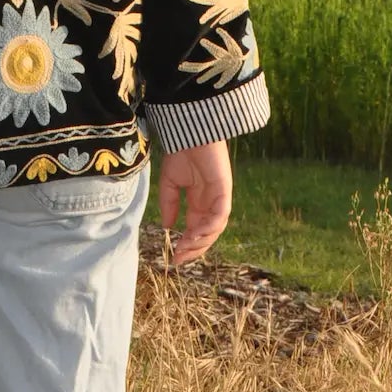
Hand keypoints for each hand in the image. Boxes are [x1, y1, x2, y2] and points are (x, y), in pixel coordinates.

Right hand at [157, 138, 231, 265]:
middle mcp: (210, 204)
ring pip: (215, 228)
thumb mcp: (170, 183)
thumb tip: (167, 227)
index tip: (174, 258)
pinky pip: (220, 215)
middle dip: (194, 249)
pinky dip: (209, 227)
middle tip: (179, 258)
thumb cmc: (181, 153)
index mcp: (199, 203)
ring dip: (200, 241)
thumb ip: (169, 204)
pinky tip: (195, 233)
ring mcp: (219, 198)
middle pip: (208, 235)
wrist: (190, 133)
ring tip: (184, 247)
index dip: (187, 246)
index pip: (196, 231)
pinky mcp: (224, 191)